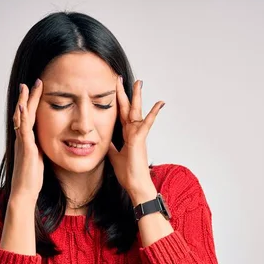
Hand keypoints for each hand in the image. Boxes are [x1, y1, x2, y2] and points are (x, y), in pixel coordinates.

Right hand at [10, 79, 43, 203]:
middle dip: (27, 97)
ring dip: (23, 102)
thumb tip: (45, 143)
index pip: (30, 118)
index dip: (32, 104)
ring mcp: (23, 142)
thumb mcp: (39, 159)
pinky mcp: (26, 148)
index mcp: (28, 140)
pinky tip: (22, 107)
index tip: (37, 90)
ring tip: (25, 87)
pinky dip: (22, 118)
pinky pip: (23, 130)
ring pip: (22, 118)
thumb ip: (40, 148)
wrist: (24, 191)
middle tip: (30, 82)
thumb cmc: (31, 178)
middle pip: (24, 113)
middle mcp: (23, 139)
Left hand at [107, 76, 164, 199]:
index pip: (121, 115)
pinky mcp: (140, 139)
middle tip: (121, 78)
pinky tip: (159, 103)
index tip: (114, 90)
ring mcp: (137, 135)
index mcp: (126, 135)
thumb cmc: (128, 173)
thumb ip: (112, 146)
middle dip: (125, 93)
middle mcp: (133, 132)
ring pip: (137, 111)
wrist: (135, 184)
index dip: (117, 102)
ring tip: (139, 82)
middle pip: (128, 108)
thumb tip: (104, 140)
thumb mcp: (114, 156)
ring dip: (137, 97)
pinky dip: (153, 113)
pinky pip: (146, 124)